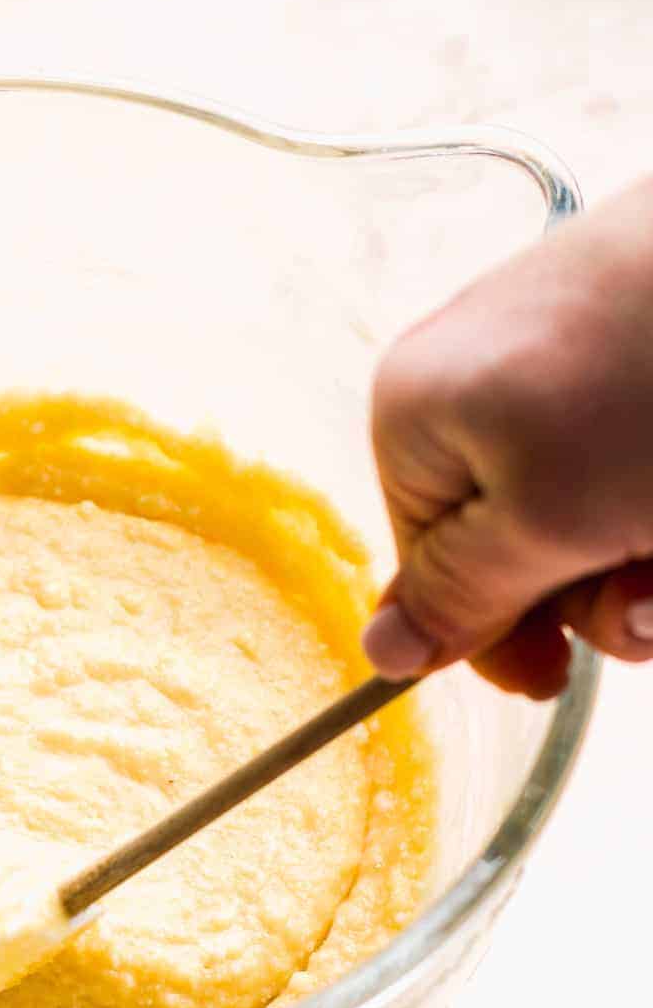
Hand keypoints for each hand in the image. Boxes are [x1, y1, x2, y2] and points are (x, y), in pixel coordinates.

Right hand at [364, 174, 652, 697]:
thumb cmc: (650, 378)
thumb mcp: (546, 522)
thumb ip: (461, 598)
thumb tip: (381, 652)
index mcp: (416, 417)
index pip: (430, 576)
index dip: (501, 633)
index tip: (563, 670)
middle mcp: (475, 380)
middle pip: (520, 548)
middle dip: (595, 594)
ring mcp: (566, 354)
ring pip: (598, 514)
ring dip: (650, 561)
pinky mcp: (638, 338)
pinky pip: (637, 464)